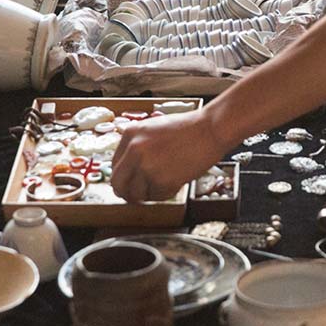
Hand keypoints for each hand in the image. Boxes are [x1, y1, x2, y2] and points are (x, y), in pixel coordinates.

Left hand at [111, 110, 227, 203]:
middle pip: (119, 185)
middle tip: (135, 197)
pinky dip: (166, 193)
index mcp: (130, 134)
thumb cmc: (188, 128)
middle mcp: (134, 151)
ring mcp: (147, 167)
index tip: (129, 184)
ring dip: (149, 194)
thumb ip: (137, 147)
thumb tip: (129, 171)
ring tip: (164, 182)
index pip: (115, 166)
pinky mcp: (162, 181)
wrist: (210, 129)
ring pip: (137, 195)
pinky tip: (176, 180)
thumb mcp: (153, 129)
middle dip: (127, 194)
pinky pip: (157, 197)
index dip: (123, 179)